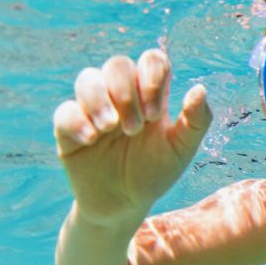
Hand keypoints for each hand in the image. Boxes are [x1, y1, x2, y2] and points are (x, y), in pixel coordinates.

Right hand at [53, 49, 212, 226]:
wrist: (125, 204)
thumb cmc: (156, 172)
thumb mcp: (182, 149)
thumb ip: (196, 121)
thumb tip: (200, 89)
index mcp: (150, 95)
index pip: (151, 60)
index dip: (153, 77)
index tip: (157, 115)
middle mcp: (120, 95)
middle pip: (117, 64)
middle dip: (127, 93)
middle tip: (135, 128)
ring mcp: (93, 109)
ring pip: (87, 79)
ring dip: (100, 101)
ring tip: (112, 129)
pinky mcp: (69, 128)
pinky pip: (65, 111)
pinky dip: (78, 121)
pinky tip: (91, 140)